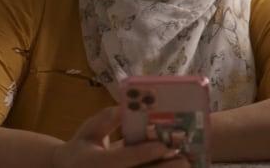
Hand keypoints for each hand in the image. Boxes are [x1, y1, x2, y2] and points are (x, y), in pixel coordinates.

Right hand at [50, 106, 189, 167]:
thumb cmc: (82, 147)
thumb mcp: (88, 130)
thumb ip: (106, 119)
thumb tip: (124, 107)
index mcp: (95, 163)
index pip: (121, 159)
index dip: (142, 153)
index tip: (163, 145)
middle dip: (164, 167)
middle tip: (185, 158)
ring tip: (187, 164)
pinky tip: (178, 167)